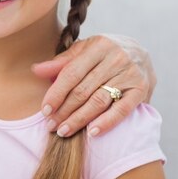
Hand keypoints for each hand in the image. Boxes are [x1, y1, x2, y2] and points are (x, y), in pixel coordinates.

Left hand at [32, 34, 155, 137]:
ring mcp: (130, 74)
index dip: (56, 93)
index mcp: (98, 45)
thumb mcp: (83, 50)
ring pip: (99, 101)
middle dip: (64, 110)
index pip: (71, 73)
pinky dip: (106, 122)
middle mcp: (116, 58)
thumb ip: (61, 62)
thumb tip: (36, 70)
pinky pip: (122, 109)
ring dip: (79, 119)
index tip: (45, 110)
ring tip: (64, 131)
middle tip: (51, 125)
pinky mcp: (142, 89)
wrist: (141, 52)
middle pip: (83, 89)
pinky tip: (91, 132)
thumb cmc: (104, 53)